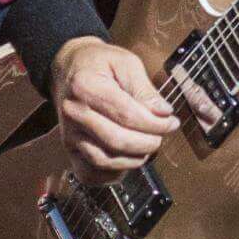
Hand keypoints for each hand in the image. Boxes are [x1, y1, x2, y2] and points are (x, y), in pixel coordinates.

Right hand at [50, 39, 177, 184]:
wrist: (68, 68)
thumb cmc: (98, 63)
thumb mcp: (125, 63)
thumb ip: (145, 89)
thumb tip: (163, 113)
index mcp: (86, 87)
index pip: (126, 115)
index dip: (155, 123)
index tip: (170, 121)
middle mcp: (74, 113)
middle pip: (117, 141)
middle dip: (148, 142)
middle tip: (161, 135)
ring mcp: (69, 134)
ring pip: (105, 161)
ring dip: (134, 159)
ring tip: (146, 146)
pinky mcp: (70, 149)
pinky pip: (90, 174)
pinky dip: (112, 175)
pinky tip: (127, 160)